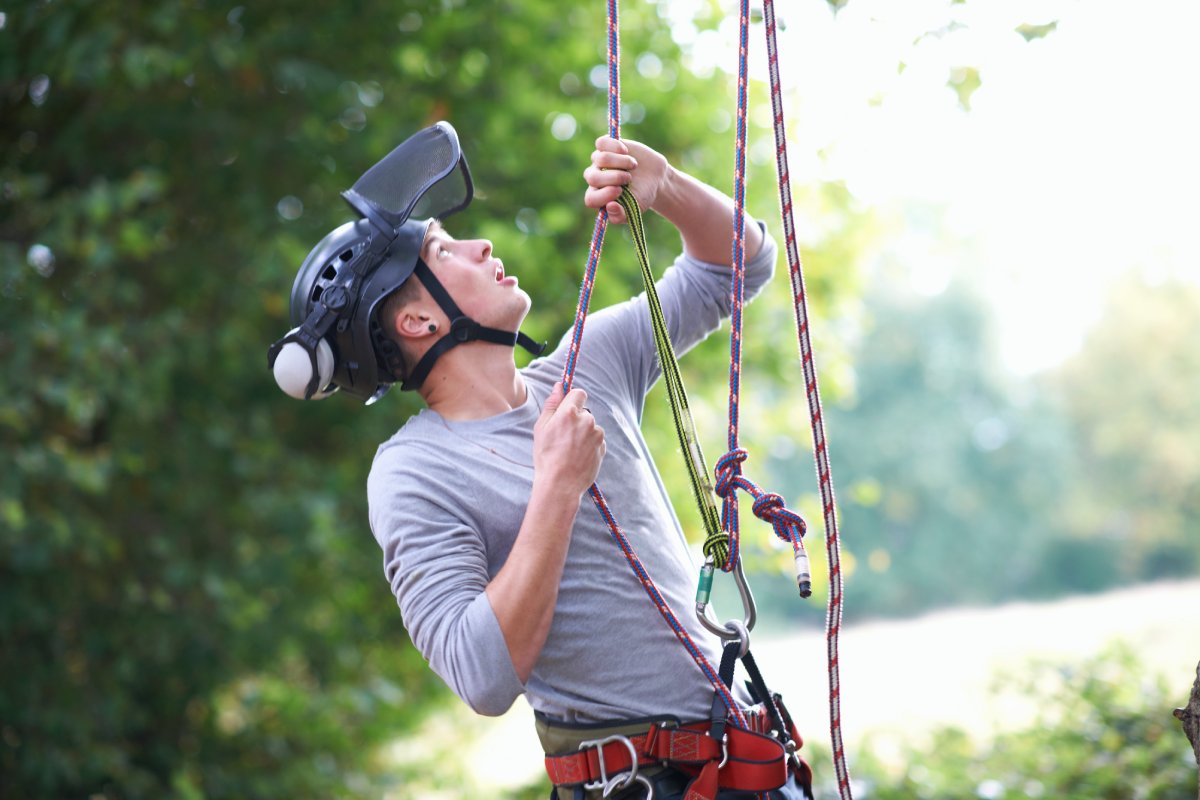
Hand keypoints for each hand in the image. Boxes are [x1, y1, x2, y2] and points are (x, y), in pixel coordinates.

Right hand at [533, 383, 605, 498]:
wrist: (560, 485)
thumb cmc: (546, 456)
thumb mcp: (542, 428)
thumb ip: (552, 405)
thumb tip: (558, 386)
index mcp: (569, 413)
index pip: (579, 393)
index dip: (573, 400)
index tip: (568, 409)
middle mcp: (586, 420)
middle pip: (584, 412)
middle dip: (576, 420)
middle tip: (563, 437)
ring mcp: (596, 434)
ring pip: (591, 427)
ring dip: (583, 433)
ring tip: (569, 450)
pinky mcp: (602, 447)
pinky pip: (596, 440)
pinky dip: (589, 445)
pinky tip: (578, 456)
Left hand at [583, 136, 670, 224]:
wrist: (655, 177)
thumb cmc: (642, 195)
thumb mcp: (636, 209)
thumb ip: (621, 215)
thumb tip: (610, 206)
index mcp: (599, 197)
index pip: (591, 199)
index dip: (603, 195)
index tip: (619, 191)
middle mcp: (596, 179)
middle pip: (592, 178)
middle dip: (613, 177)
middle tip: (628, 178)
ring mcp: (599, 162)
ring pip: (600, 159)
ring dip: (620, 162)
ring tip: (633, 166)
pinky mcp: (606, 146)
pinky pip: (601, 143)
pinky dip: (614, 146)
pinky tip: (625, 151)